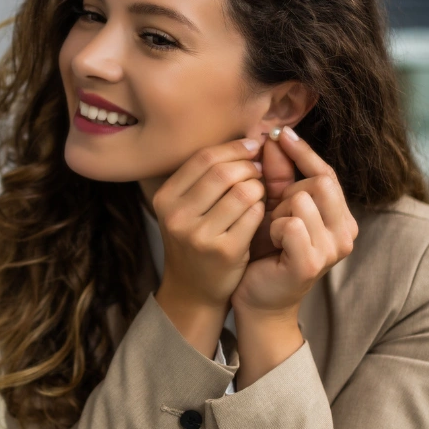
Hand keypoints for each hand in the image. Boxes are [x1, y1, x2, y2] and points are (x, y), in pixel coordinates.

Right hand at [151, 138, 265, 355]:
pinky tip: (260, 212)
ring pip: (242, 191)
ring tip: (260, 191)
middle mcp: (177, 216)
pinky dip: (262, 208)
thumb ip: (206, 176)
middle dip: (249, 166)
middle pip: (223, 172)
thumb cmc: (195, 240)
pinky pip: (254, 214)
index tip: (253, 146)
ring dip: (259, 187)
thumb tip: (248, 139)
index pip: (204, 158)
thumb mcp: (186, 207)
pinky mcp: (224, 251)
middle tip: (260, 170)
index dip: (234, 148)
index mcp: (165, 198)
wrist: (193, 289)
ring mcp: (199, 235)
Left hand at [232, 126, 357, 316]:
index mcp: (341, 217)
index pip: (327, 173)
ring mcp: (333, 250)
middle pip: (318, 183)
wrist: (257, 298)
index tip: (279, 133)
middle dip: (287, 191)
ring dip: (278, 212)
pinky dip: (274, 228)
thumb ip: (278, 175)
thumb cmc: (266, 251)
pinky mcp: (312, 263)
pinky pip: (291, 224)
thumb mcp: (273, 207)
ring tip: (271, 231)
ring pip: (302, 201)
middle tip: (272, 213)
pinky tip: (270, 242)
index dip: (303, 151)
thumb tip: (274, 137)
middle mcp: (346, 232)